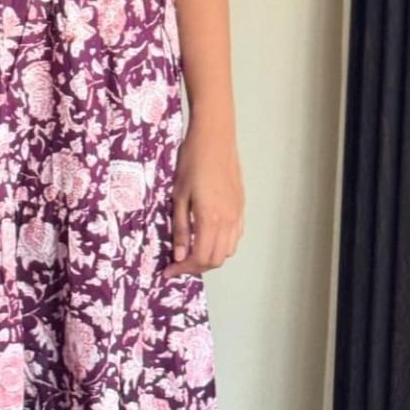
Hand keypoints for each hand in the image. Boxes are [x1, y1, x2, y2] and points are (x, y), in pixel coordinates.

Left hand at [159, 112, 244, 277]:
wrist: (215, 138)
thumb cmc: (192, 161)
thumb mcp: (179, 195)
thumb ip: (181, 227)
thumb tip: (180, 256)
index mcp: (210, 220)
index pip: (200, 258)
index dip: (183, 269)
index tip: (168, 271)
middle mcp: (228, 221)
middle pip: (215, 259)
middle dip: (196, 267)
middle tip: (178, 263)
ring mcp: (237, 214)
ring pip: (228, 250)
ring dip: (210, 257)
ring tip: (191, 251)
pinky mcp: (241, 206)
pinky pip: (235, 236)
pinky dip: (222, 245)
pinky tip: (209, 237)